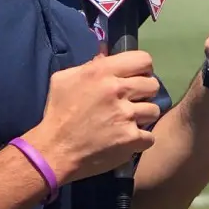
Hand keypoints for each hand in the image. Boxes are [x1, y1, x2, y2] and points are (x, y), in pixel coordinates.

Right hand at [24, 51, 161, 185]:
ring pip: (154, 110)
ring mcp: (126, 115)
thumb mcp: (64, 79)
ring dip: (143, 117)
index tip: (136, 78)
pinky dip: (140, 140)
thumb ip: (88, 66)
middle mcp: (118, 90)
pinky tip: (127, 139)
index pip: (143, 60)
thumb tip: (105, 57)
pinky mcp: (130, 138)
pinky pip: (149, 136)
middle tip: (133, 101)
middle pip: (153, 85)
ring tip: (130, 122)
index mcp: (103, 72)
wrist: (53, 150)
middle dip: (145, 93)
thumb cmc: (57, 112)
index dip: (143, 69)